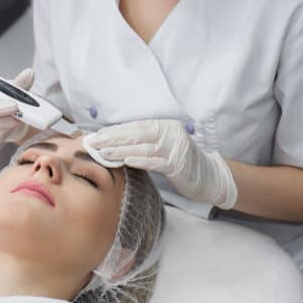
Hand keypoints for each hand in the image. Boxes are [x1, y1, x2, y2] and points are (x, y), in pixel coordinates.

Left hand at [89, 119, 237, 208]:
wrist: (209, 176)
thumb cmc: (182, 163)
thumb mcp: (164, 147)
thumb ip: (146, 143)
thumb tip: (116, 143)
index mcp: (166, 126)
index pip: (135, 126)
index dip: (115, 130)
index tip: (97, 135)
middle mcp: (171, 133)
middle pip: (136, 134)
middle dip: (112, 138)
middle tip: (94, 143)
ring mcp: (175, 148)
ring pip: (143, 147)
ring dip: (121, 150)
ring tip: (103, 153)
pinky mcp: (178, 164)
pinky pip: (156, 161)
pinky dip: (140, 160)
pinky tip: (126, 160)